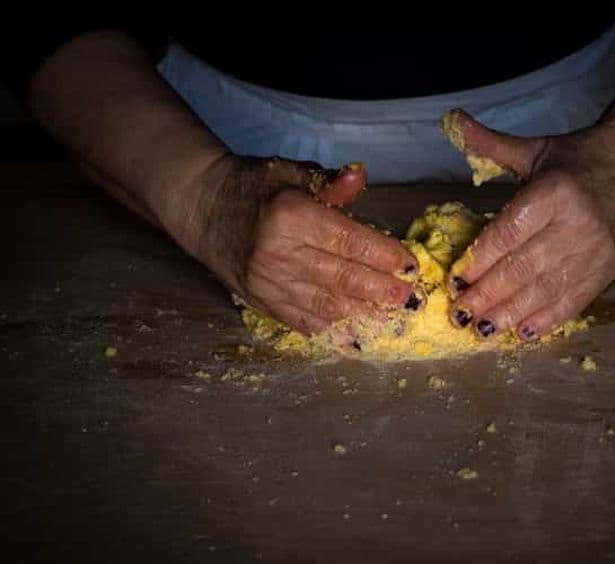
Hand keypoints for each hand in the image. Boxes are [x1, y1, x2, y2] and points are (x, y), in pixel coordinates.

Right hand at [182, 155, 417, 334]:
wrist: (201, 207)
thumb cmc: (253, 187)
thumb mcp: (289, 171)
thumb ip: (329, 182)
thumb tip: (360, 179)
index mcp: (291, 217)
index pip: (349, 241)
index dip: (384, 256)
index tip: (409, 265)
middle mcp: (279, 254)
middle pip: (342, 278)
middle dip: (380, 291)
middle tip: (408, 299)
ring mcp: (268, 284)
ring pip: (325, 306)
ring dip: (362, 315)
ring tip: (390, 320)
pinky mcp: (260, 302)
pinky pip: (301, 322)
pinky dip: (331, 331)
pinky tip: (355, 337)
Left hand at [445, 109, 614, 339]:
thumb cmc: (578, 162)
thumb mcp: (535, 149)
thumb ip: (490, 144)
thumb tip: (452, 120)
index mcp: (555, 191)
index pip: (509, 232)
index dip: (480, 259)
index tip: (455, 278)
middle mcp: (577, 224)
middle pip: (523, 267)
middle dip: (487, 294)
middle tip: (459, 312)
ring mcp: (595, 252)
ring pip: (545, 291)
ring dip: (509, 314)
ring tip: (480, 329)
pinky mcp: (606, 271)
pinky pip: (572, 302)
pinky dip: (545, 320)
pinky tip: (520, 333)